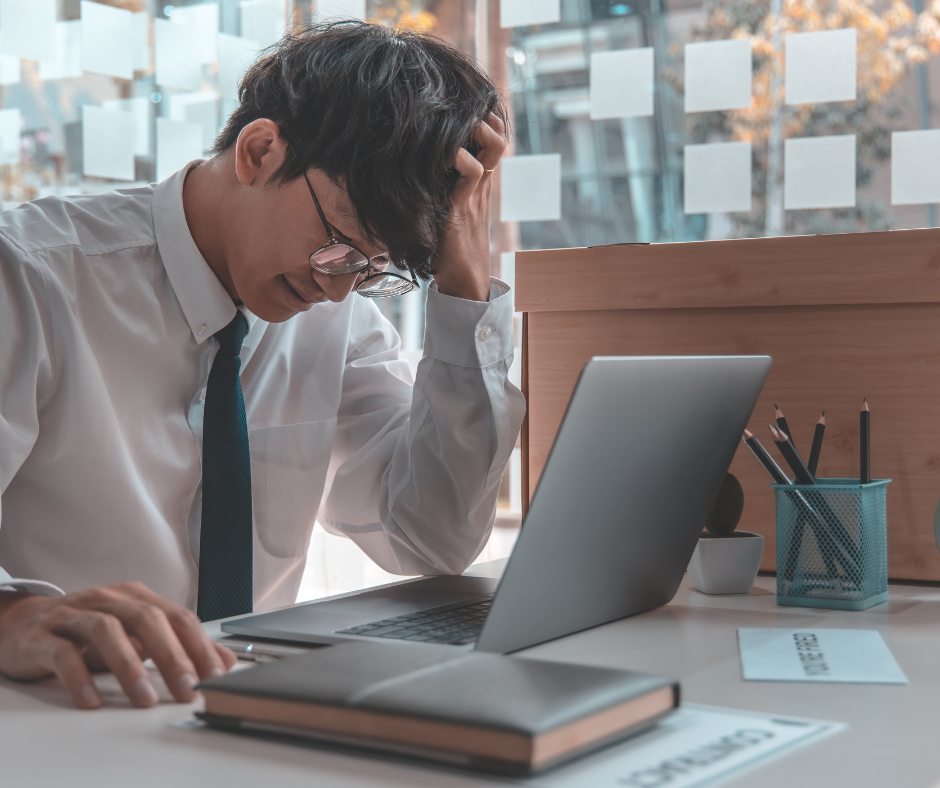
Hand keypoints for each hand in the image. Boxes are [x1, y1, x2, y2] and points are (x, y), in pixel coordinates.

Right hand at [0, 582, 235, 708]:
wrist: (21, 624)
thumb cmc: (87, 632)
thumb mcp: (136, 636)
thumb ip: (181, 647)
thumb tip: (226, 661)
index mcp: (136, 597)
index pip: (177, 616)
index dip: (199, 645)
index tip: (216, 677)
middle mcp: (108, 599)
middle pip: (147, 620)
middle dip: (172, 656)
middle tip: (188, 689)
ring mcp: (73, 614)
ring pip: (107, 632)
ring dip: (130, 667)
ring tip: (145, 700)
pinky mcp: (42, 636)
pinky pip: (62, 653)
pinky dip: (79, 677)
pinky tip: (91, 701)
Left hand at [431, 113, 507, 302]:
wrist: (463, 279)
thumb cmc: (448, 245)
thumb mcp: (444, 207)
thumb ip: (437, 186)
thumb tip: (409, 163)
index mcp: (480, 183)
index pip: (493, 138)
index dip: (481, 118)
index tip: (456, 111)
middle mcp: (482, 183)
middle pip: (498, 134)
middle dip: (480, 116)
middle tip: (453, 114)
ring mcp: (476, 193)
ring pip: (491, 144)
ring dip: (472, 129)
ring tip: (449, 129)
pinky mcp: (463, 206)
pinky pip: (471, 169)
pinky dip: (455, 155)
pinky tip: (436, 155)